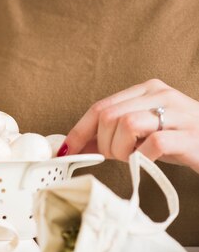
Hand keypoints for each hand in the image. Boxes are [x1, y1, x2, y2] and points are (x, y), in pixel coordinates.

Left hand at [61, 79, 198, 173]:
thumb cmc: (180, 139)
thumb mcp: (144, 133)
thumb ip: (112, 135)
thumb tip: (74, 145)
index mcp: (146, 90)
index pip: (101, 106)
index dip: (79, 130)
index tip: (66, 150)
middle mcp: (160, 95)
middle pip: (109, 116)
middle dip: (103, 144)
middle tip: (116, 156)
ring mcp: (177, 113)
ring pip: (127, 125)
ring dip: (121, 150)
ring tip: (135, 157)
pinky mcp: (190, 135)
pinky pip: (153, 144)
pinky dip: (144, 158)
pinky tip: (150, 161)